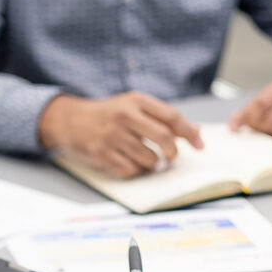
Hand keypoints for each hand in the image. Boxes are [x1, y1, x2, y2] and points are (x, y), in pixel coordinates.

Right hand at [38, 92, 202, 178]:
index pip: (171, 117)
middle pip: (164, 138)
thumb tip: (195, 130)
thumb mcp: (134, 106)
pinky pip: (130, 170)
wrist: (71, 120)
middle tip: (171, 157)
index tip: (199, 145)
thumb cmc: (109, 114)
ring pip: (149, 158)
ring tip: (146, 158)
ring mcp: (111, 136)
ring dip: (153, 163)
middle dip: (173, 152)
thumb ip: (163, 117)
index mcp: (136, 101)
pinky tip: (130, 162)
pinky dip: (135, 170)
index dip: (189, 133)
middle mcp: (124, 116)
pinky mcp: (101, 153)